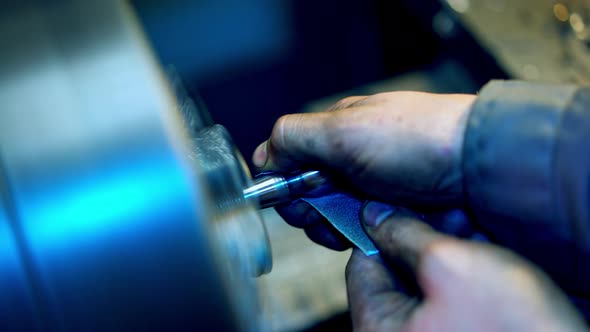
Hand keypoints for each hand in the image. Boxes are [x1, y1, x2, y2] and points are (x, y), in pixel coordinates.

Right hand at [252, 92, 475, 249]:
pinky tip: (378, 230)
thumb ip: (295, 138)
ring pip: (338, 216)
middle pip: (312, 194)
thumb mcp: (344, 130)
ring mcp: (377, 183)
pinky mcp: (398, 207)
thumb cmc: (417, 140)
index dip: (287, 186)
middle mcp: (355, 156)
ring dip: (340, 225)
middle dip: (316, 212)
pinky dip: (366, 233)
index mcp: (338, 130)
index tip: (297, 203)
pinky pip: (366, 227)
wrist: (480, 166)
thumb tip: (262, 155)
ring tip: (362, 222)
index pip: (291, 161)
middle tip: (333, 215)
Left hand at [348, 201, 586, 331]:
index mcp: (378, 327)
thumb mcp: (452, 267)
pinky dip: (465, 281)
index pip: (362, 263)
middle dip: (424, 240)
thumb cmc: (513, 330)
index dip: (384, 228)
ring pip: (426, 287)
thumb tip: (374, 215)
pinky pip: (450, 305)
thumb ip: (405, 236)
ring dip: (449, 256)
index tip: (408, 207)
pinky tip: (488, 262)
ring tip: (478, 236)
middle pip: (395, 274)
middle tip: (455, 217)